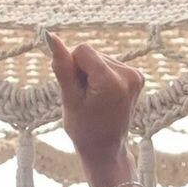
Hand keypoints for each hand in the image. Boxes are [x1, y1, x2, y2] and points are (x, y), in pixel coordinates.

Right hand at [47, 33, 143, 171]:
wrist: (106, 150)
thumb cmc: (83, 129)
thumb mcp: (69, 99)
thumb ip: (62, 67)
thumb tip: (50, 36)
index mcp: (111, 81)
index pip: (83, 50)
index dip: (73, 67)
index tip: (76, 91)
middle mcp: (128, 74)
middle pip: (92, 54)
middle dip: (83, 72)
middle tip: (86, 100)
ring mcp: (135, 75)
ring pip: (100, 59)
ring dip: (92, 76)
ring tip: (95, 101)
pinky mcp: (137, 76)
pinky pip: (110, 65)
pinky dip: (102, 78)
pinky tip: (103, 97)